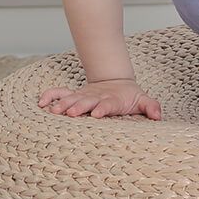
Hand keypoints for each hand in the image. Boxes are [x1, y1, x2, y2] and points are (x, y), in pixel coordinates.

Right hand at [38, 79, 161, 119]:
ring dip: (62, 103)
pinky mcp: (75, 96)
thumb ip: (150, 106)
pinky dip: (50, 96)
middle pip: (86, 101)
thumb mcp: (142, 100)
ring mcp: (84, 96)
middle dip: (79, 106)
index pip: (108, 104)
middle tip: (71, 113)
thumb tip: (158, 116)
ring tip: (53, 111)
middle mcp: (96, 97)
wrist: (116, 82)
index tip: (96, 114)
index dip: (102, 108)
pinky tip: (40, 103)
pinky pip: (59, 93)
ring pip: (71, 98)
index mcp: (112, 100)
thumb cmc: (129, 97)